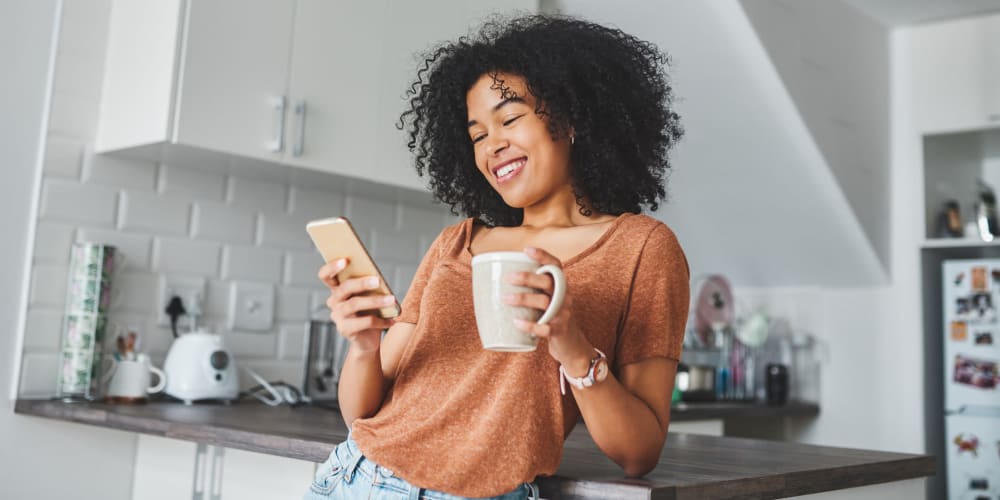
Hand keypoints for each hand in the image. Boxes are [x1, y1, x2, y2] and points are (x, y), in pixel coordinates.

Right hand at [317, 258, 395, 351]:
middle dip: (361, 283)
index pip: (326, 276)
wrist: (367, 340)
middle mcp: (334, 301)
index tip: (346, 260)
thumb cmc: (370, 312)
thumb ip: (369, 286)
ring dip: (375, 301)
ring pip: (354, 304)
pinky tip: (392, 320)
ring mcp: (338, 316)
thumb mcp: (369, 296)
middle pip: (344, 288)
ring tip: (392, 300)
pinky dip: (381, 321)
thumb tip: (378, 278)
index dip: (332, 267)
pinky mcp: (345, 330)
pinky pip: (364, 322)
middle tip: (378, 280)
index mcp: (337, 289)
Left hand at [504, 247, 594, 373]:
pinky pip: (545, 327)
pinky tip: (517, 323)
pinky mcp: (560, 330)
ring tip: (505, 299)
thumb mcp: (548, 300)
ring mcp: (563, 313)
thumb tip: (496, 282)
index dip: (543, 256)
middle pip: (548, 282)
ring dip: (523, 299)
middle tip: (508, 278)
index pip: (556, 265)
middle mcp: (565, 296)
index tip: (526, 250)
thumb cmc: (552, 317)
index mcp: (561, 286)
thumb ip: (533, 290)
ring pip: (545, 302)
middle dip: (527, 278)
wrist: (571, 344)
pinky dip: (530, 325)